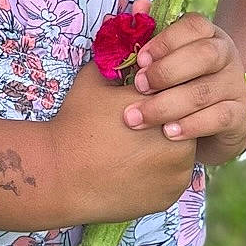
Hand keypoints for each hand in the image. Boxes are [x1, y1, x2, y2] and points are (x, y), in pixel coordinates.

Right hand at [48, 60, 196, 223]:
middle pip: (185, 122)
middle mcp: (179, 137)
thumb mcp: (94, 81)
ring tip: (137, 150)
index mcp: (164, 104)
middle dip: (168, 121)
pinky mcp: (170, 196)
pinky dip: (160, 175)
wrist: (60, 176)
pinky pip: (173, 179)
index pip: (176, 91)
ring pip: (183, 153)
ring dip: (168, 149)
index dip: (160, 95)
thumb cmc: (76, 124)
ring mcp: (178, 171)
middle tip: (140, 129)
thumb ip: (118, 63)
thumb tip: (129, 50)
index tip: (141, 101)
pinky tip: (135, 170)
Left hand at [122, 11, 245, 168]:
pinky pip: (218, 118)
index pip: (194, 26)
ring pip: (204, 91)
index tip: (141, 60)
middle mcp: (226, 55)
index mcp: (208, 34)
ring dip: (167, 105)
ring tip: (138, 117)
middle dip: (166, 71)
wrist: (218, 117)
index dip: (166, 41)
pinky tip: (168, 133)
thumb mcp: (167, 58)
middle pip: (204, 55)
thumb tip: (138, 5)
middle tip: (139, 87)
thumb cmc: (182, 81)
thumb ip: (150, 33)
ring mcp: (235, 85)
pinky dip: (190, 125)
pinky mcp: (239, 115)